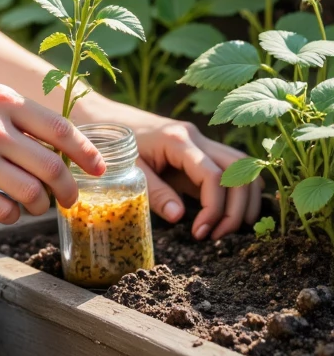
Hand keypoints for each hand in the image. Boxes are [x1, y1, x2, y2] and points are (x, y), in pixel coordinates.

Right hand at [0, 80, 107, 223]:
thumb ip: (12, 114)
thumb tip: (55, 143)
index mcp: (2, 100)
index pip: (61, 129)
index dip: (86, 153)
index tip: (99, 169)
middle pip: (53, 168)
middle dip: (68, 190)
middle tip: (68, 200)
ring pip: (32, 194)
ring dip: (39, 206)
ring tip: (33, 205)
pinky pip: (3, 210)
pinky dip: (12, 215)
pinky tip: (4, 208)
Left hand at [129, 113, 263, 239]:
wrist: (111, 120)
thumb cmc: (118, 146)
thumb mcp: (130, 171)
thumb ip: (155, 193)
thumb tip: (179, 217)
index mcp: (177, 141)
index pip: (213, 175)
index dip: (214, 208)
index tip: (200, 232)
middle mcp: (197, 138)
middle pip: (239, 171)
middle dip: (237, 208)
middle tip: (218, 235)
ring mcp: (204, 143)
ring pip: (244, 168)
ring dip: (244, 201)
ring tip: (225, 229)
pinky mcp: (204, 153)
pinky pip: (233, 171)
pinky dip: (239, 193)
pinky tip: (226, 216)